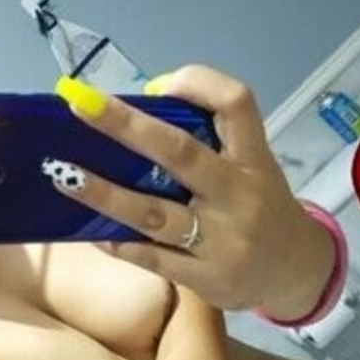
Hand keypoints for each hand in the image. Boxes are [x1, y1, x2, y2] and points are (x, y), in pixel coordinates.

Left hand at [52, 65, 337, 317]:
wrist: (295, 272)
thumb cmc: (258, 207)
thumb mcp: (251, 165)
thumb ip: (207, 139)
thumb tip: (138, 104)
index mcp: (251, 157)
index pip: (235, 104)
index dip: (196, 83)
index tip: (154, 84)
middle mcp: (238, 193)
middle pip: (179, 152)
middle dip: (126, 126)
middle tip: (80, 105)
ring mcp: (222, 238)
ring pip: (154, 212)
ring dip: (105, 193)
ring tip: (64, 175)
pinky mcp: (206, 276)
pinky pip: (153, 258)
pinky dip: (120, 243)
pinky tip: (90, 232)